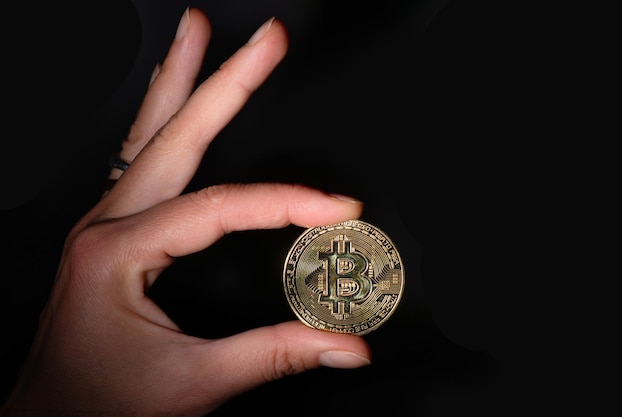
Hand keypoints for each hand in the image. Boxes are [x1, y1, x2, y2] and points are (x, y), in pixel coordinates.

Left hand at [1, 8, 369, 416]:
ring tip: (199, 33)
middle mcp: (106, 225)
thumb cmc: (100, 404)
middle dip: (228, 80)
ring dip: (179, 79)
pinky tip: (173, 100)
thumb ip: (276, 355)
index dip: (287, 202)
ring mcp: (106, 221)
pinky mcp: (114, 229)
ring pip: (148, 133)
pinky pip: (139, 157)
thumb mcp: (194, 383)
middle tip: (268, 40)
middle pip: (176, 134)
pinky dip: (161, 117)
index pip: (220, 208)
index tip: (338, 208)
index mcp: (117, 252)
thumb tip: (345, 344)